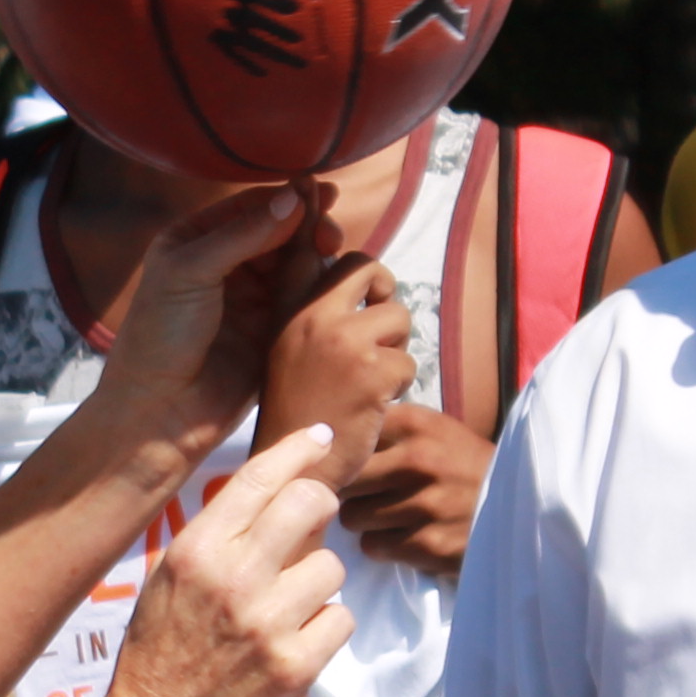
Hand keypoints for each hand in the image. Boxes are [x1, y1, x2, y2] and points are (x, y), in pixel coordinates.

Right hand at [90, 433, 353, 696]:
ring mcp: (268, 623)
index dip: (297, 450)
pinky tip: (298, 642)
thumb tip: (275, 495)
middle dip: (321, 505)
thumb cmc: (159, 651)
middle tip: (316, 521)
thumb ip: (218, 537)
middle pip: (310, 505)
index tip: (319, 437)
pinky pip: (341, 619)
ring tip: (290, 607)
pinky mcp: (296, 666)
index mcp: (196, 550)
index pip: (258, 478)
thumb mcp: (169, 578)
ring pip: (332, 567)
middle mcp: (233, 578)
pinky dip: (326, 629)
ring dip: (319, 583)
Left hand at [94, 185, 323, 451]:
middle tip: (329, 234)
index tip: (322, 193)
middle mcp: (224, 267)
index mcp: (195, 242)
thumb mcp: (191, 271)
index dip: (285, 199)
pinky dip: (319, 290)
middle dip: (306, 228)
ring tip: (334, 254)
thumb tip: (293, 198)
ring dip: (316, 257)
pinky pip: (301, 302)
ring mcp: (249, 300)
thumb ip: (243, 234)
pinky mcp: (271, 333)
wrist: (160, 410)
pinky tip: (334, 283)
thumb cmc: (160, 335)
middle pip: (277, 234)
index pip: (248, 208)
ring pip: (293, 266)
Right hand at [262, 249, 415, 492]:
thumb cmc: (296, 411)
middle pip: (367, 268)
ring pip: (399, 317)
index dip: (321, 233)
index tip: (324, 229)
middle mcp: (313, 318)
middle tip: (378, 325)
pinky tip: (373, 403)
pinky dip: (399, 385)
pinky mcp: (373, 372)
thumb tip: (359, 277)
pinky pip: (408, 362)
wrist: (293, 467)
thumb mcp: (287, 351)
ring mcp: (344, 342)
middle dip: (383, 292)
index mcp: (288, 312)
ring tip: (370, 376)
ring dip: (396, 347)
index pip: (304, 250)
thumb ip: (312, 314)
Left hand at [335, 403, 493, 576]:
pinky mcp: (430, 544)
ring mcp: (425, 504)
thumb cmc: (464, 465)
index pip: (349, 439)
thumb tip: (323, 437)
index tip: (341, 466)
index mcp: (416, 425)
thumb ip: (387, 429)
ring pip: (354, 518)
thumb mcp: (433, 430)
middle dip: (347, 492)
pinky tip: (404, 536)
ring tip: (386, 517)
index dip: (340, 456)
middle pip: (344, 481)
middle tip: (360, 498)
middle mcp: (419, 460)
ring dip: (364, 522)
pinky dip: (384, 546)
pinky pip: (375, 547)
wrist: (521, 505)